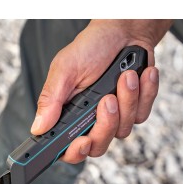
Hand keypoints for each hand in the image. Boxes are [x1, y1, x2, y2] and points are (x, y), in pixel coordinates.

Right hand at [30, 19, 172, 162]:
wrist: (124, 31)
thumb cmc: (90, 47)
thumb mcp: (64, 69)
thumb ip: (50, 100)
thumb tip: (38, 127)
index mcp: (67, 114)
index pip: (66, 148)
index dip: (74, 152)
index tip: (82, 141)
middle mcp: (89, 121)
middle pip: (97, 146)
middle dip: (106, 124)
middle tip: (108, 99)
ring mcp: (113, 118)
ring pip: (122, 131)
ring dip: (127, 101)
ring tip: (125, 75)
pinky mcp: (134, 110)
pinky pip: (141, 115)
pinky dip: (144, 93)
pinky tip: (140, 75)